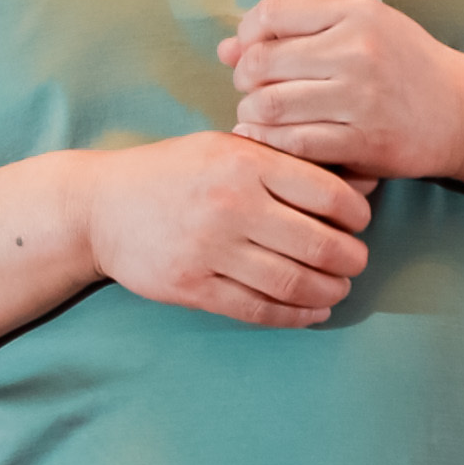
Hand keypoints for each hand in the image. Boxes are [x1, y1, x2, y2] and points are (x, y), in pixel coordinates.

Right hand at [74, 127, 373, 327]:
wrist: (100, 206)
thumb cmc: (175, 172)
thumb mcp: (229, 148)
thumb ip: (288, 163)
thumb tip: (363, 181)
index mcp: (246, 163)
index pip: (327, 194)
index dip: (357, 215)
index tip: (360, 224)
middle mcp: (231, 205)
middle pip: (318, 244)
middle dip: (351, 259)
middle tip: (357, 262)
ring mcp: (210, 249)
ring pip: (292, 282)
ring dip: (328, 292)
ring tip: (338, 288)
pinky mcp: (191, 286)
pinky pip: (257, 309)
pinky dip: (294, 316)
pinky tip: (311, 312)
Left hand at [224, 0, 463, 183]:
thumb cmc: (408, 66)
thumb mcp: (364, 26)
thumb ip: (297, 29)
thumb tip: (227, 48)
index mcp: (357, 12)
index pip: (270, 15)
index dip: (247, 36)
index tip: (252, 52)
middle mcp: (358, 50)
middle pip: (261, 63)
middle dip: (245, 81)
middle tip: (255, 91)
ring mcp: (360, 97)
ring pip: (268, 106)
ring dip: (252, 116)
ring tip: (263, 116)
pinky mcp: (362, 140)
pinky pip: (292, 143)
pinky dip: (272, 144)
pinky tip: (277, 140)